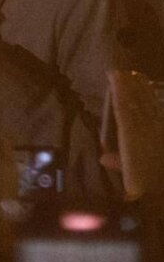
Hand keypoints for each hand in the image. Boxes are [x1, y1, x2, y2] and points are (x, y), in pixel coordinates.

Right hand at [100, 69, 163, 200]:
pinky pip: (159, 116)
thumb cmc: (147, 186)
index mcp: (134, 140)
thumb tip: (104, 157)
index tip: (114, 75)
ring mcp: (158, 133)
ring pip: (151, 108)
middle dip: (131, 87)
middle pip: (138, 105)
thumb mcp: (131, 179)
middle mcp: (148, 132)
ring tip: (139, 77)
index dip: (119, 92)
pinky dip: (155, 105)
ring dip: (144, 91)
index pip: (124, 111)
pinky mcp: (161, 136)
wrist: (162, 191)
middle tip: (125, 70)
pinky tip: (154, 96)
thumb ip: (120, 164)